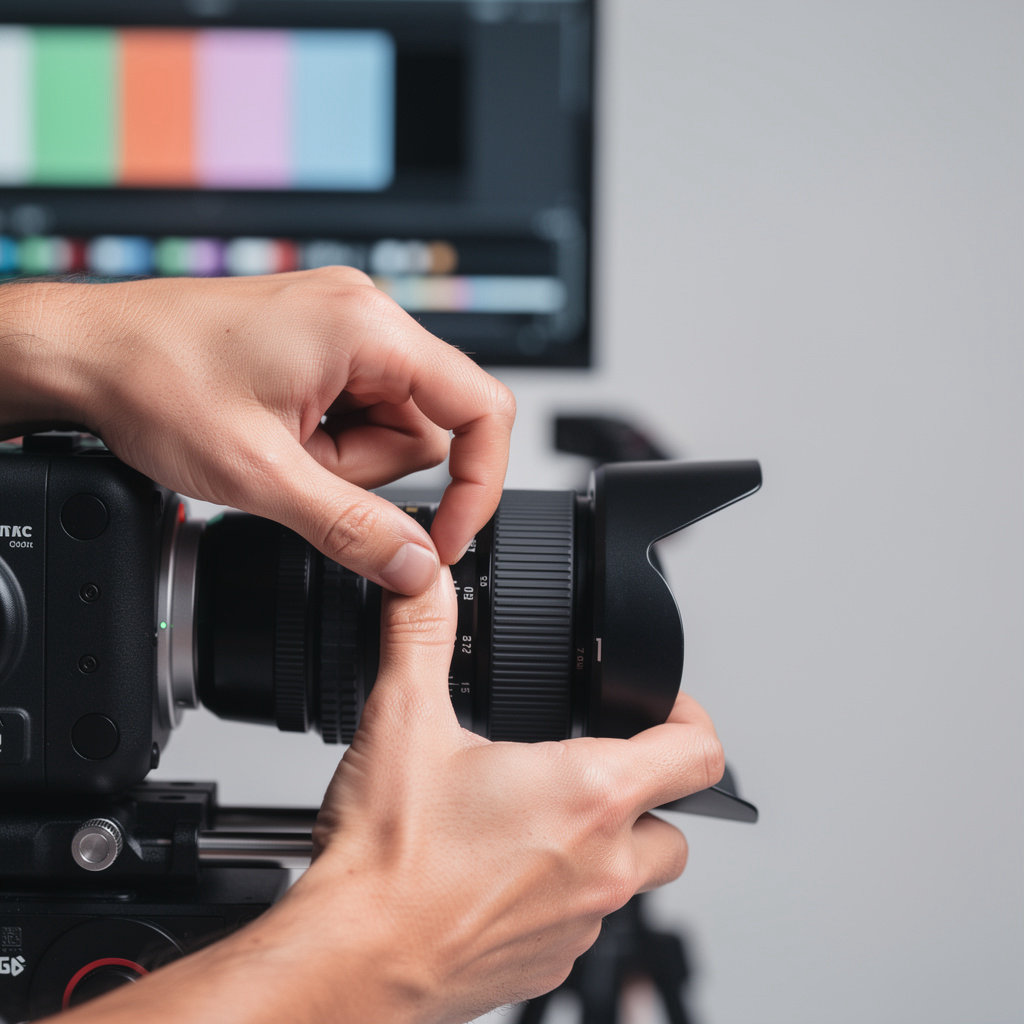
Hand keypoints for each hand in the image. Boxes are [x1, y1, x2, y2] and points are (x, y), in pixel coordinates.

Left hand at [0, 270, 514, 592]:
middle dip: (368, 472)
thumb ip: (351, 527)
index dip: (477, 484)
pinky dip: (325, 444)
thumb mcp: (261, 475)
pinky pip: (357, 416)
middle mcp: (365, 319)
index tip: (441, 537)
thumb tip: (416, 563)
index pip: (482, 408)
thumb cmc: (152, 380)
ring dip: (341, 461)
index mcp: (367, 329)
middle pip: (428, 429)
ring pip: (391, 430)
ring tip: (276, 448)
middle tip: (299, 470)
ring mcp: (343, 331)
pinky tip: (275, 436)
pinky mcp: (322, 349)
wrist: (84, 354)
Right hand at [298, 570, 724, 1022]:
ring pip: (630, 877)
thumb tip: (425, 581)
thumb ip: (422, 633)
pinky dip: (560, 893)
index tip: (662, 707)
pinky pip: (581, 922)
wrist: (351, 960)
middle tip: (596, 764)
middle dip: (649, 792)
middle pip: (676, 824)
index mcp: (588, 795)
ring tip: (536, 816)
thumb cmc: (387, 860)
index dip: (691, 717)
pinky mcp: (546, 966)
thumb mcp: (404, 717)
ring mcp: (579, 924)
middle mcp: (602, 866)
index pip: (700, 753)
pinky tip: (499, 871)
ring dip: (603, 845)